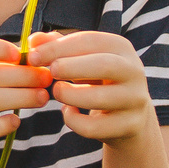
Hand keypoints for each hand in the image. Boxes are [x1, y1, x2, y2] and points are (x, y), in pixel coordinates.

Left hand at [28, 29, 157, 144]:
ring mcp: (135, 100)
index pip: (90, 41)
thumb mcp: (80, 60)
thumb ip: (56, 47)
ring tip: (58, 92)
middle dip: (71, 68)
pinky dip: (74, 121)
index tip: (33, 57)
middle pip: (105, 65)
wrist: (129, 117)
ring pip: (100, 98)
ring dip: (70, 95)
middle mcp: (134, 71)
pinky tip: (69, 112)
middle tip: (50, 72)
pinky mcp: (130, 125)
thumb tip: (34, 41)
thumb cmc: (97, 80)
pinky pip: (95, 126)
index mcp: (120, 48)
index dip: (58, 47)